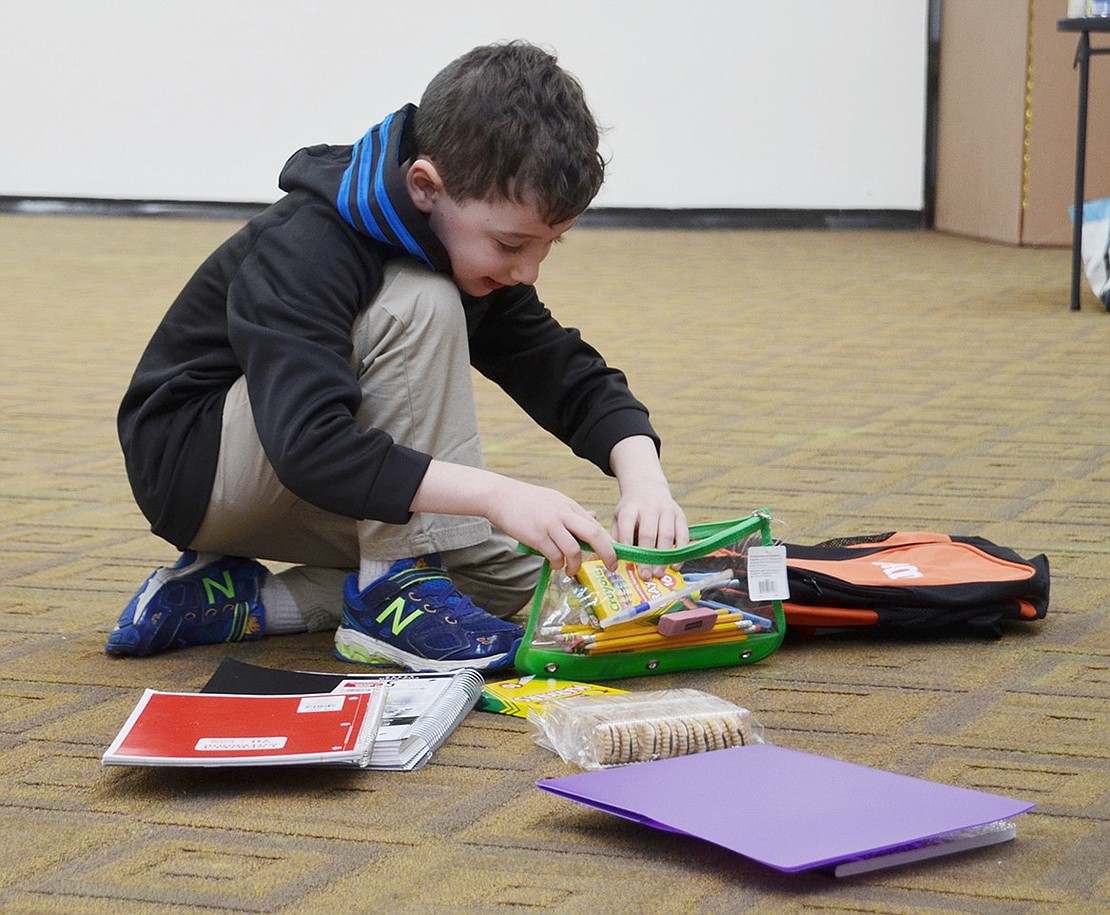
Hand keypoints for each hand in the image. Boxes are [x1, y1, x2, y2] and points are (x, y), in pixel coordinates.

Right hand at [484, 478, 616, 576]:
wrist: (501, 496)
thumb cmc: (527, 501)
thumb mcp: (555, 501)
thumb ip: (574, 512)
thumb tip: (594, 518)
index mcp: (570, 506)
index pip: (596, 526)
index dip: (609, 543)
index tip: (615, 556)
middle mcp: (564, 514)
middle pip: (594, 535)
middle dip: (607, 553)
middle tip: (611, 566)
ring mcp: (550, 525)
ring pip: (574, 550)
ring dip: (575, 565)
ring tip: (571, 570)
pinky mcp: (536, 536)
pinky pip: (554, 555)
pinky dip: (557, 564)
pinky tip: (554, 564)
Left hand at [608, 436, 688, 578]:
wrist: (648, 488)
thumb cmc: (631, 511)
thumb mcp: (618, 517)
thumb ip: (617, 538)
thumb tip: (613, 562)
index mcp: (629, 509)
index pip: (627, 524)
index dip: (627, 542)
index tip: (627, 561)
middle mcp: (649, 508)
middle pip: (648, 533)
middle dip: (647, 556)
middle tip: (645, 575)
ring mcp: (666, 511)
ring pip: (667, 535)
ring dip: (663, 556)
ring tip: (658, 573)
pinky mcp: (680, 515)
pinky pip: (683, 535)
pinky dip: (680, 551)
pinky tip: (675, 565)